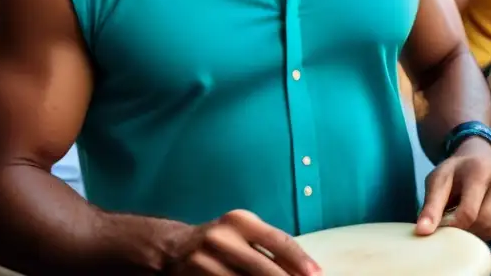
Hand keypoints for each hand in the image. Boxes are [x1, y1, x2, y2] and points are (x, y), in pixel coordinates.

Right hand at [167, 209, 320, 275]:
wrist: (173, 249)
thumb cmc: (220, 240)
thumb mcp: (244, 233)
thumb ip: (269, 247)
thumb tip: (302, 269)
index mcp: (241, 221)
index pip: (278, 240)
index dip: (299, 259)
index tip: (317, 273)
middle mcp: (223, 238)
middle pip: (263, 266)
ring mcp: (206, 261)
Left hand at [416, 137, 490, 240]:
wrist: (480, 157)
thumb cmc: (456, 172)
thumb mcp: (438, 180)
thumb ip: (430, 205)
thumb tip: (422, 231)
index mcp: (480, 170)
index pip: (468, 213)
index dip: (453, 227)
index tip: (443, 227)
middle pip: (485, 223)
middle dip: (467, 231)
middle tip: (456, 225)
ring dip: (479, 232)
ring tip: (469, 220)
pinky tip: (484, 218)